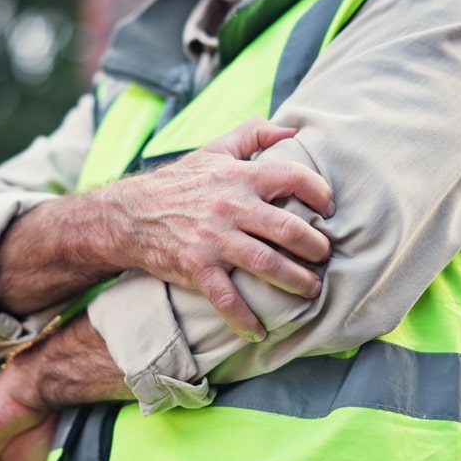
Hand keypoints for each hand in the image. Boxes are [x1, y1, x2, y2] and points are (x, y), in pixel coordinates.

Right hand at [99, 117, 333, 341]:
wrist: (130, 214)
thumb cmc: (180, 182)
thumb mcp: (214, 150)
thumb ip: (253, 133)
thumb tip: (291, 130)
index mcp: (239, 176)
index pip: (292, 176)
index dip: (319, 192)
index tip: (329, 210)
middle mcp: (230, 207)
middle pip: (287, 228)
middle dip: (314, 246)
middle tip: (325, 257)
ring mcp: (214, 239)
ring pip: (266, 264)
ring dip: (296, 281)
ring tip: (311, 289)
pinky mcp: (196, 267)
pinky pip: (227, 298)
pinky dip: (245, 319)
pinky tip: (260, 330)